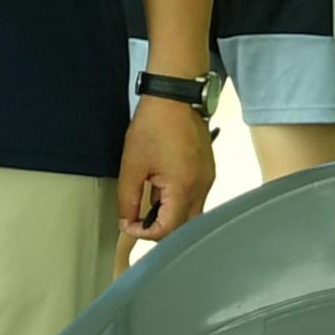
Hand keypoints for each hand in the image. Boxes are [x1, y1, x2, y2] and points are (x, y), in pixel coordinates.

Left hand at [118, 96, 214, 241]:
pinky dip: (179, 203)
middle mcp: (202, 188)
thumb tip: (127, 222)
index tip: (129, 224)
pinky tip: (163, 190)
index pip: (168, 230)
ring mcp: (208, 180)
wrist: (175, 100)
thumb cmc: (154, 127)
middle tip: (138, 221)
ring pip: (192, 214)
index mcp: (183, 188)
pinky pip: (196, 198)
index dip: (144, 233)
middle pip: (184, 227)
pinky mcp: (207, 172)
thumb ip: (127, 200)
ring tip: (149, 203)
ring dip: (170, 216)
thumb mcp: (131, 166)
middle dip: (160, 229)